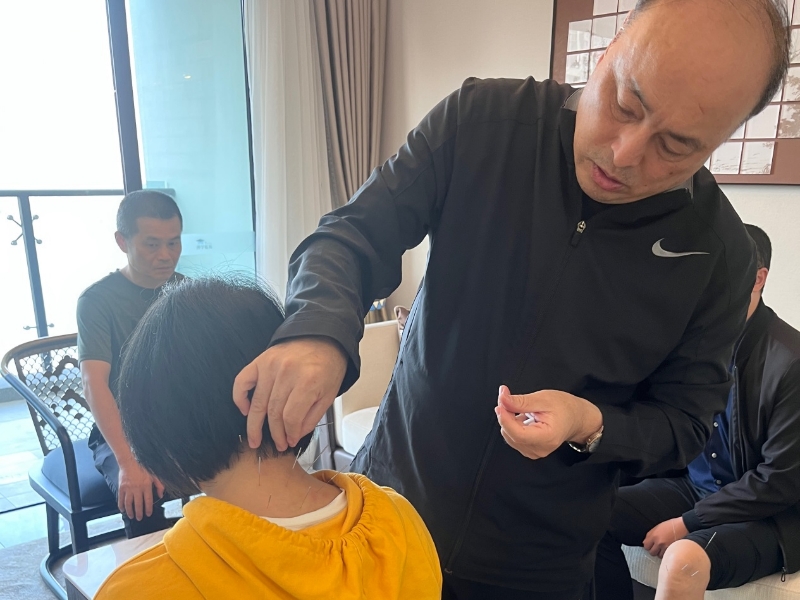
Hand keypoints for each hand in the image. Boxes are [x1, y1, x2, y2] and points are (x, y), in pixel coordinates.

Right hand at [117, 459, 163, 520]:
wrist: (130, 461)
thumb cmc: (143, 468)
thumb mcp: (154, 475)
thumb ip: (159, 485)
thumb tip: (161, 495)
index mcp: (146, 485)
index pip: (148, 500)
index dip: (148, 508)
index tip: (148, 514)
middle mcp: (137, 488)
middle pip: (138, 504)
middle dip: (139, 513)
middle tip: (139, 518)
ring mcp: (128, 488)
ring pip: (129, 503)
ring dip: (130, 511)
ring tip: (131, 516)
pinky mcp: (121, 488)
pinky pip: (121, 499)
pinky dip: (121, 506)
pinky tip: (123, 510)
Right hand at [233, 337, 347, 450]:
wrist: (324, 338)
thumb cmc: (328, 366)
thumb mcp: (329, 394)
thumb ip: (311, 417)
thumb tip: (293, 435)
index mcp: (308, 382)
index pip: (291, 417)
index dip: (289, 433)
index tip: (290, 441)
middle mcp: (287, 373)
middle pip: (273, 412)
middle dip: (274, 433)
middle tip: (276, 445)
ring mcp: (271, 365)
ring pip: (258, 402)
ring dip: (254, 424)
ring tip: (254, 439)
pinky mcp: (261, 360)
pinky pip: (242, 381)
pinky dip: (240, 397)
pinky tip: (245, 410)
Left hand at [495, 385, 602, 459]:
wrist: (576, 418)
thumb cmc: (564, 407)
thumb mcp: (544, 399)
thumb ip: (521, 401)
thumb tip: (502, 399)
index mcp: (547, 438)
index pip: (517, 433)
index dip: (505, 418)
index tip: (501, 400)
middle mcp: (540, 449)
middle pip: (511, 434)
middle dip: (506, 415)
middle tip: (509, 398)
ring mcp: (534, 452)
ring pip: (509, 436)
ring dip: (509, 420)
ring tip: (524, 409)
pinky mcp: (530, 450)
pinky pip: (513, 438)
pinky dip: (513, 425)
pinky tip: (523, 417)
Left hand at [644, 517, 688, 557]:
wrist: (682, 526)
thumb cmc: (670, 525)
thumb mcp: (658, 527)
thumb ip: (650, 535)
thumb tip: (645, 542)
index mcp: (654, 535)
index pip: (646, 546)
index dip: (648, 546)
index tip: (650, 545)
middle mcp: (659, 542)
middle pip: (651, 552)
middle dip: (653, 551)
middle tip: (657, 548)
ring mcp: (666, 547)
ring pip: (659, 555)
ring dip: (660, 553)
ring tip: (663, 549)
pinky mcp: (672, 550)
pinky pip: (666, 556)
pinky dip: (666, 554)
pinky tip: (668, 550)